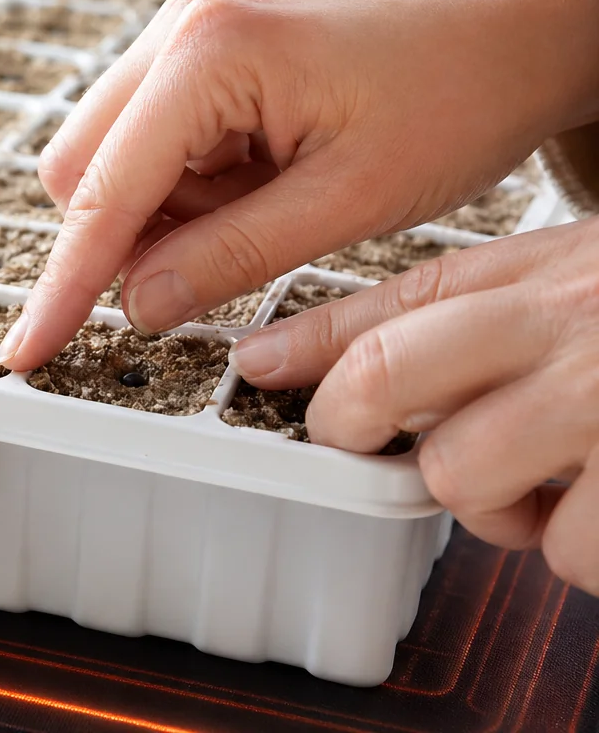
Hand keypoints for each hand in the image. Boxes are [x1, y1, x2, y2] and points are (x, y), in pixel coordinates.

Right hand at [0, 0, 598, 371]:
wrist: (519, 30)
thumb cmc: (458, 97)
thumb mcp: (349, 202)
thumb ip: (229, 258)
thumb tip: (137, 306)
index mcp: (210, 51)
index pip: (104, 192)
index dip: (65, 283)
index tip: (27, 351)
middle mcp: (181, 25)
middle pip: (84, 168)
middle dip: (128, 237)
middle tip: (216, 268)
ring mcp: (189, 26)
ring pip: (115, 156)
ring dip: (168, 211)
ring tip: (273, 205)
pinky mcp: (206, 42)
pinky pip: (157, 136)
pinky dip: (192, 184)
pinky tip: (265, 180)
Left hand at [228, 219, 598, 593]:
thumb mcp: (589, 281)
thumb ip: (490, 311)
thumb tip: (344, 347)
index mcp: (550, 273)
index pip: (404, 295)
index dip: (316, 339)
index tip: (258, 363)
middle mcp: (565, 323)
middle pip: (384, 372)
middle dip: (351, 422)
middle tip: (376, 449)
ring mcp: (598, 400)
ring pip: (456, 474)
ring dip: (491, 507)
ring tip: (547, 484)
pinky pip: (560, 548)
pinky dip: (574, 548)